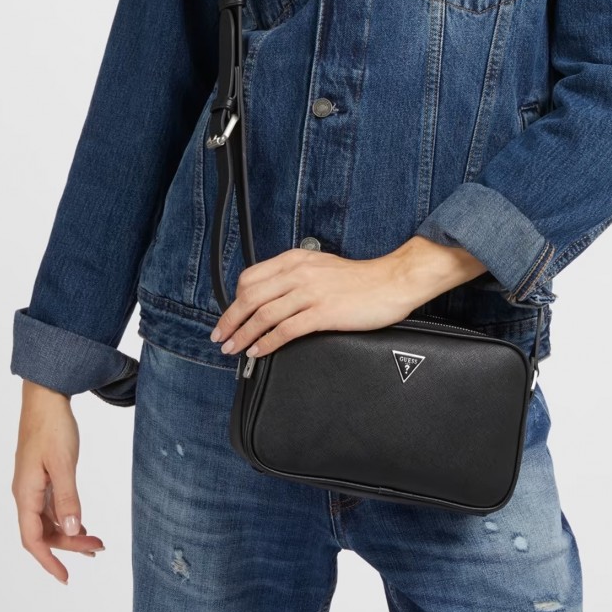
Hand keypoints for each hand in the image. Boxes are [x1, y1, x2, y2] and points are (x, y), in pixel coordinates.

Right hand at [11, 381, 104, 583]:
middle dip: (69, 546)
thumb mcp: (63, 463)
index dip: (48, 561)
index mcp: (25, 493)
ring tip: (96, 543)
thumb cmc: (52, 426)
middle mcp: (26, 493)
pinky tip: (82, 524)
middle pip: (43, 532)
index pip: (33, 539)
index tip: (65, 577)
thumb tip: (71, 532)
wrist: (46, 395)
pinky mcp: (42, 476)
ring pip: (49, 521)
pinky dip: (68, 518)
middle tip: (97, 550)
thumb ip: (68, 499)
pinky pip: (52, 507)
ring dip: (70, 533)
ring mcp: (33, 485)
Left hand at [209, 236, 486, 360]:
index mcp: (295, 260)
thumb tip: (273, 296)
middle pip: (250, 296)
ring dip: (243, 334)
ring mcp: (309, 292)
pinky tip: (258, 352)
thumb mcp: (321, 266)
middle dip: (230, 319)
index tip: (228, 316)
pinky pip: (284, 330)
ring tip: (233, 348)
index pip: (250, 277)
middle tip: (220, 336)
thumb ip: (296, 276)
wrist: (391, 281)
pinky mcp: (321, 312)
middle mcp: (298, 273)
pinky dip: (266, 343)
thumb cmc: (360, 279)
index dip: (234, 299)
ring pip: (263, 315)